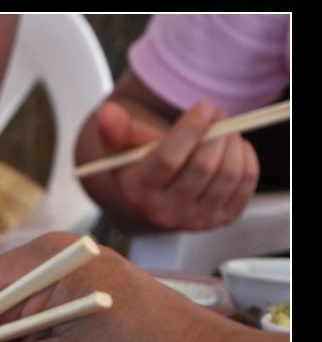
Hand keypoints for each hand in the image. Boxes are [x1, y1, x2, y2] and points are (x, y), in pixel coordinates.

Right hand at [93, 99, 259, 231]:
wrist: (150, 202)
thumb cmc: (138, 165)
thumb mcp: (120, 148)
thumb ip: (114, 129)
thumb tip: (109, 112)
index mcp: (136, 194)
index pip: (169, 160)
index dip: (191, 129)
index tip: (203, 107)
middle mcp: (165, 213)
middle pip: (203, 166)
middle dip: (217, 132)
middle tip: (217, 113)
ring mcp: (195, 221)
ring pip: (229, 174)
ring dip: (233, 142)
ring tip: (224, 130)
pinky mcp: (220, 220)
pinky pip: (246, 182)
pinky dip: (246, 157)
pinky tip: (232, 149)